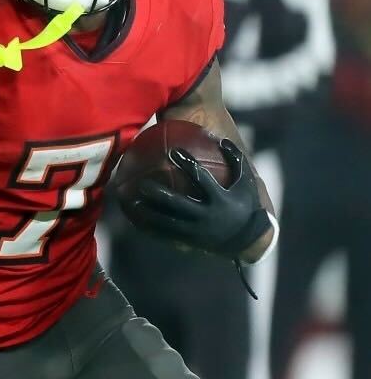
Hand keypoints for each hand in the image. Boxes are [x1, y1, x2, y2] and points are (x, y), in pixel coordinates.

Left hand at [119, 139, 271, 258]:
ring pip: (168, 222)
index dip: (188, 165)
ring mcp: (197, 231)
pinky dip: (151, 227)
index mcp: (220, 199)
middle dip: (160, 195)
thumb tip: (220, 138)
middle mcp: (207, 216)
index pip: (201, 179)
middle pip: (179, 204)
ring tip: (131, 201)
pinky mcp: (190, 240)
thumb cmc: (244, 203)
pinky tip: (134, 219)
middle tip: (143, 183)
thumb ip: (235, 159)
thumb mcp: (245, 181)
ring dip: (149, 213)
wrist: (247, 239)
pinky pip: (167, 234)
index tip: (173, 151)